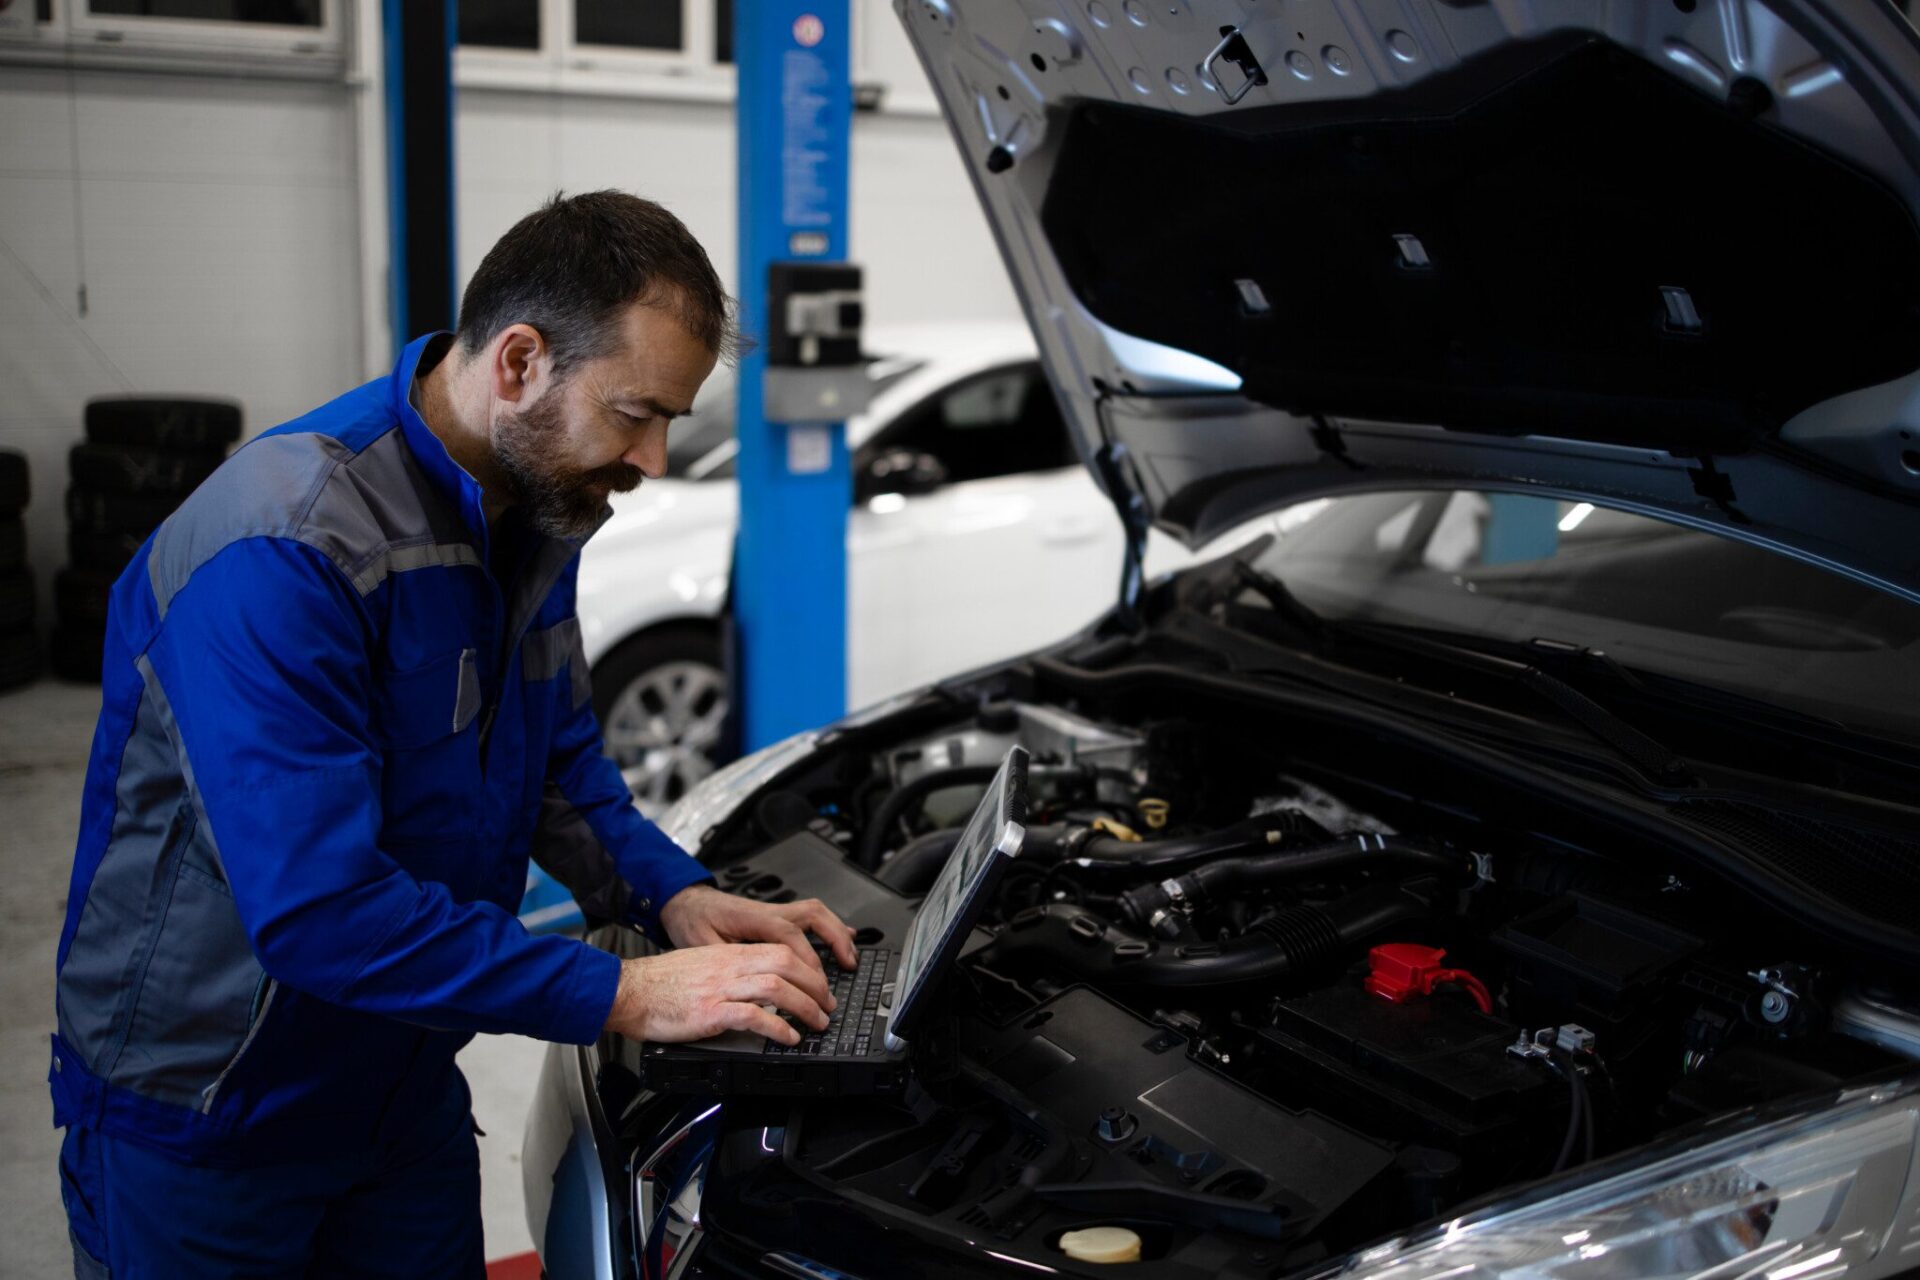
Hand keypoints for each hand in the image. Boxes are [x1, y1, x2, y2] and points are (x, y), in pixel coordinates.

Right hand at [603, 944, 835, 1045]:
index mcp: (728, 954)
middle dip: (816, 985)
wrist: (628, 991)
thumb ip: (729, 971)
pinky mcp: (710, 1012)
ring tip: (816, 1023)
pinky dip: (777, 1028)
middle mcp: (728, 966)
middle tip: (827, 1005)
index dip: (808, 968)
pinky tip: (787, 1038)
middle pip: (786, 964)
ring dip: (805, 1007)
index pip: (780, 951)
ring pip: (777, 987)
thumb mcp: (701, 966)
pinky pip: (753, 1016)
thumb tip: (757, 987)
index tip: (820, 985)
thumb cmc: (659, 983)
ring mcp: (720, 988)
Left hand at [659, 883, 858, 975]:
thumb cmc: (691, 922)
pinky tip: (844, 939)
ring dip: (838, 933)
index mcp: (751, 918)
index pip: (787, 933)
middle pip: (812, 916)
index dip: (806, 956)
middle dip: (835, 940)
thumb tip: (744, 983)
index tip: (817, 980)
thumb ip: (724, 961)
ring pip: (816, 913)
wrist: (685, 903)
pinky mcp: (776, 917)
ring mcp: (775, 911)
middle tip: (847, 966)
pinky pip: (810, 918)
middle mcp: (768, 911)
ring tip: (851, 957)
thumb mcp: (700, 945)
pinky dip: (830, 929)